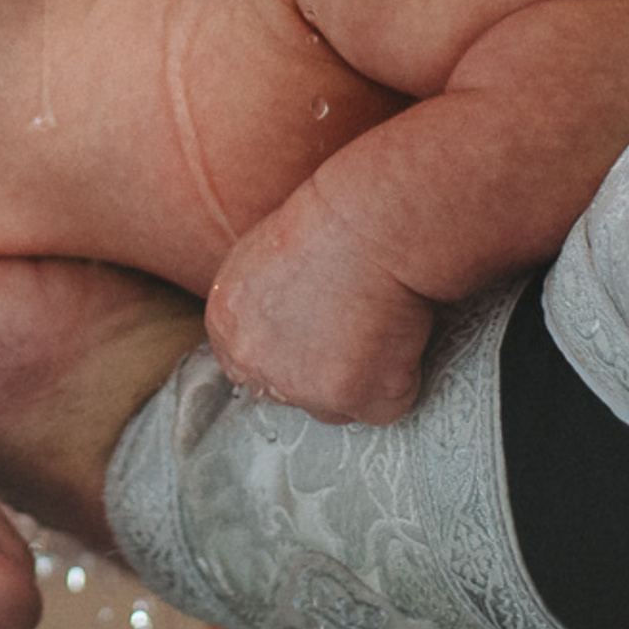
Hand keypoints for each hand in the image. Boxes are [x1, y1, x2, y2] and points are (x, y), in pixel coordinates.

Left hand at [204, 191, 433, 424]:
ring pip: (336, 405)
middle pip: (290, 392)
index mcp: (227, 326)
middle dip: (320, 372)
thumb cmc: (323, 223)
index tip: (315, 338)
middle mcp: (256, 365)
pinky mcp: (357, 399)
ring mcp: (305, 388)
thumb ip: (256, 304)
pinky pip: (385, 404)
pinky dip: (401, 376)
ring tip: (378, 321)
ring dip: (359, 378)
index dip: (286, 356)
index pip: (248, 366)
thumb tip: (272, 328)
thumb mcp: (261, 258)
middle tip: (352, 329)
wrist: (366, 225)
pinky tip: (402, 332)